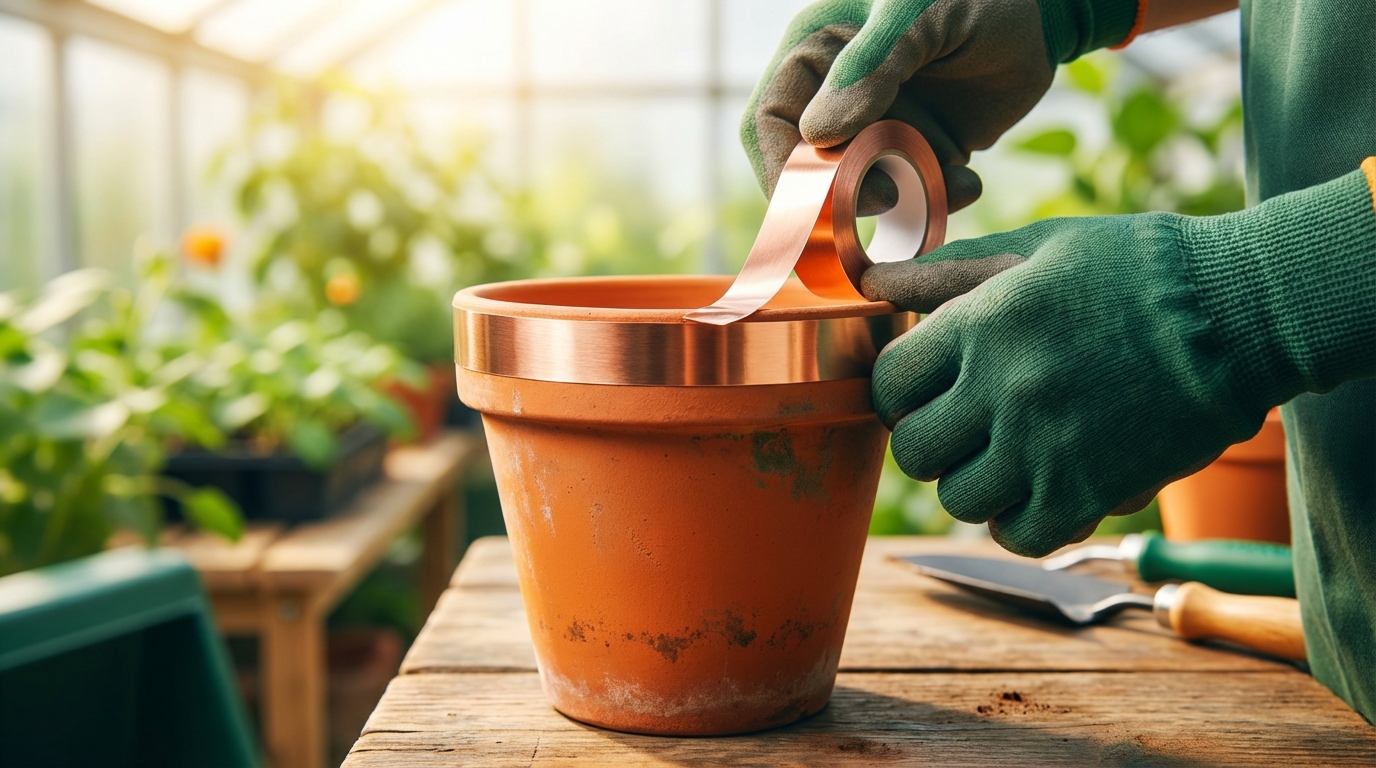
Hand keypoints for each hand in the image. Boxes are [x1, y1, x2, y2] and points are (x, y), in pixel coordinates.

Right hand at [741, 0, 1141, 214]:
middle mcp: (834, 96)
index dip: (786, 169)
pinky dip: (933, 203)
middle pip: (807, 170)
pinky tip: (969, 181)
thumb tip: (817, 134)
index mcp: (816, 52)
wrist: (1045, 20)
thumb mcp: (924, 17)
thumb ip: (873, 67)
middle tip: (895, 196)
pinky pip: (905, 199)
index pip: (770, 122)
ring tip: (953, 179)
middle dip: (848, 194)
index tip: (829, 196)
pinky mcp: (911, 155)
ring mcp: (872, 129)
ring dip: (901, 199)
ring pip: (859, 193)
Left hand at [866, 169, 1375, 555]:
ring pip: (960, 499)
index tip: (923, 390)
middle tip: (963, 427)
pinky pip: (1020, 534)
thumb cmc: (1137, 269)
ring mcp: (1044, 445)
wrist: (1240, 311)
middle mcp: (1002, 389)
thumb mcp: (1037, 246)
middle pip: (914, 451)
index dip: (898, 391)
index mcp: (980, 324)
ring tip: (1006, 457)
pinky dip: (1020, 521)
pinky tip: (1039, 490)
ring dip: (975, 483)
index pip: (888, 383)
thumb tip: (874, 282)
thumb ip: (947, 270)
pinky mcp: (1091, 490)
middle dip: (930, 441)